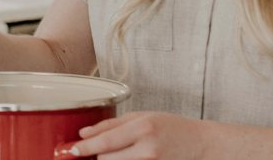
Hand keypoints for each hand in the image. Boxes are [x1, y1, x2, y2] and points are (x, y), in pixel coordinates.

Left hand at [62, 112, 205, 159]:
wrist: (202, 145)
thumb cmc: (174, 128)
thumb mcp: (143, 116)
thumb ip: (112, 124)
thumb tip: (85, 133)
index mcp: (143, 128)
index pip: (105, 141)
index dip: (84, 148)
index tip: (70, 149)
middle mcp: (147, 149)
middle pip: (105, 159)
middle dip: (100, 154)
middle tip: (105, 149)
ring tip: (125, 152)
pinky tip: (129, 158)